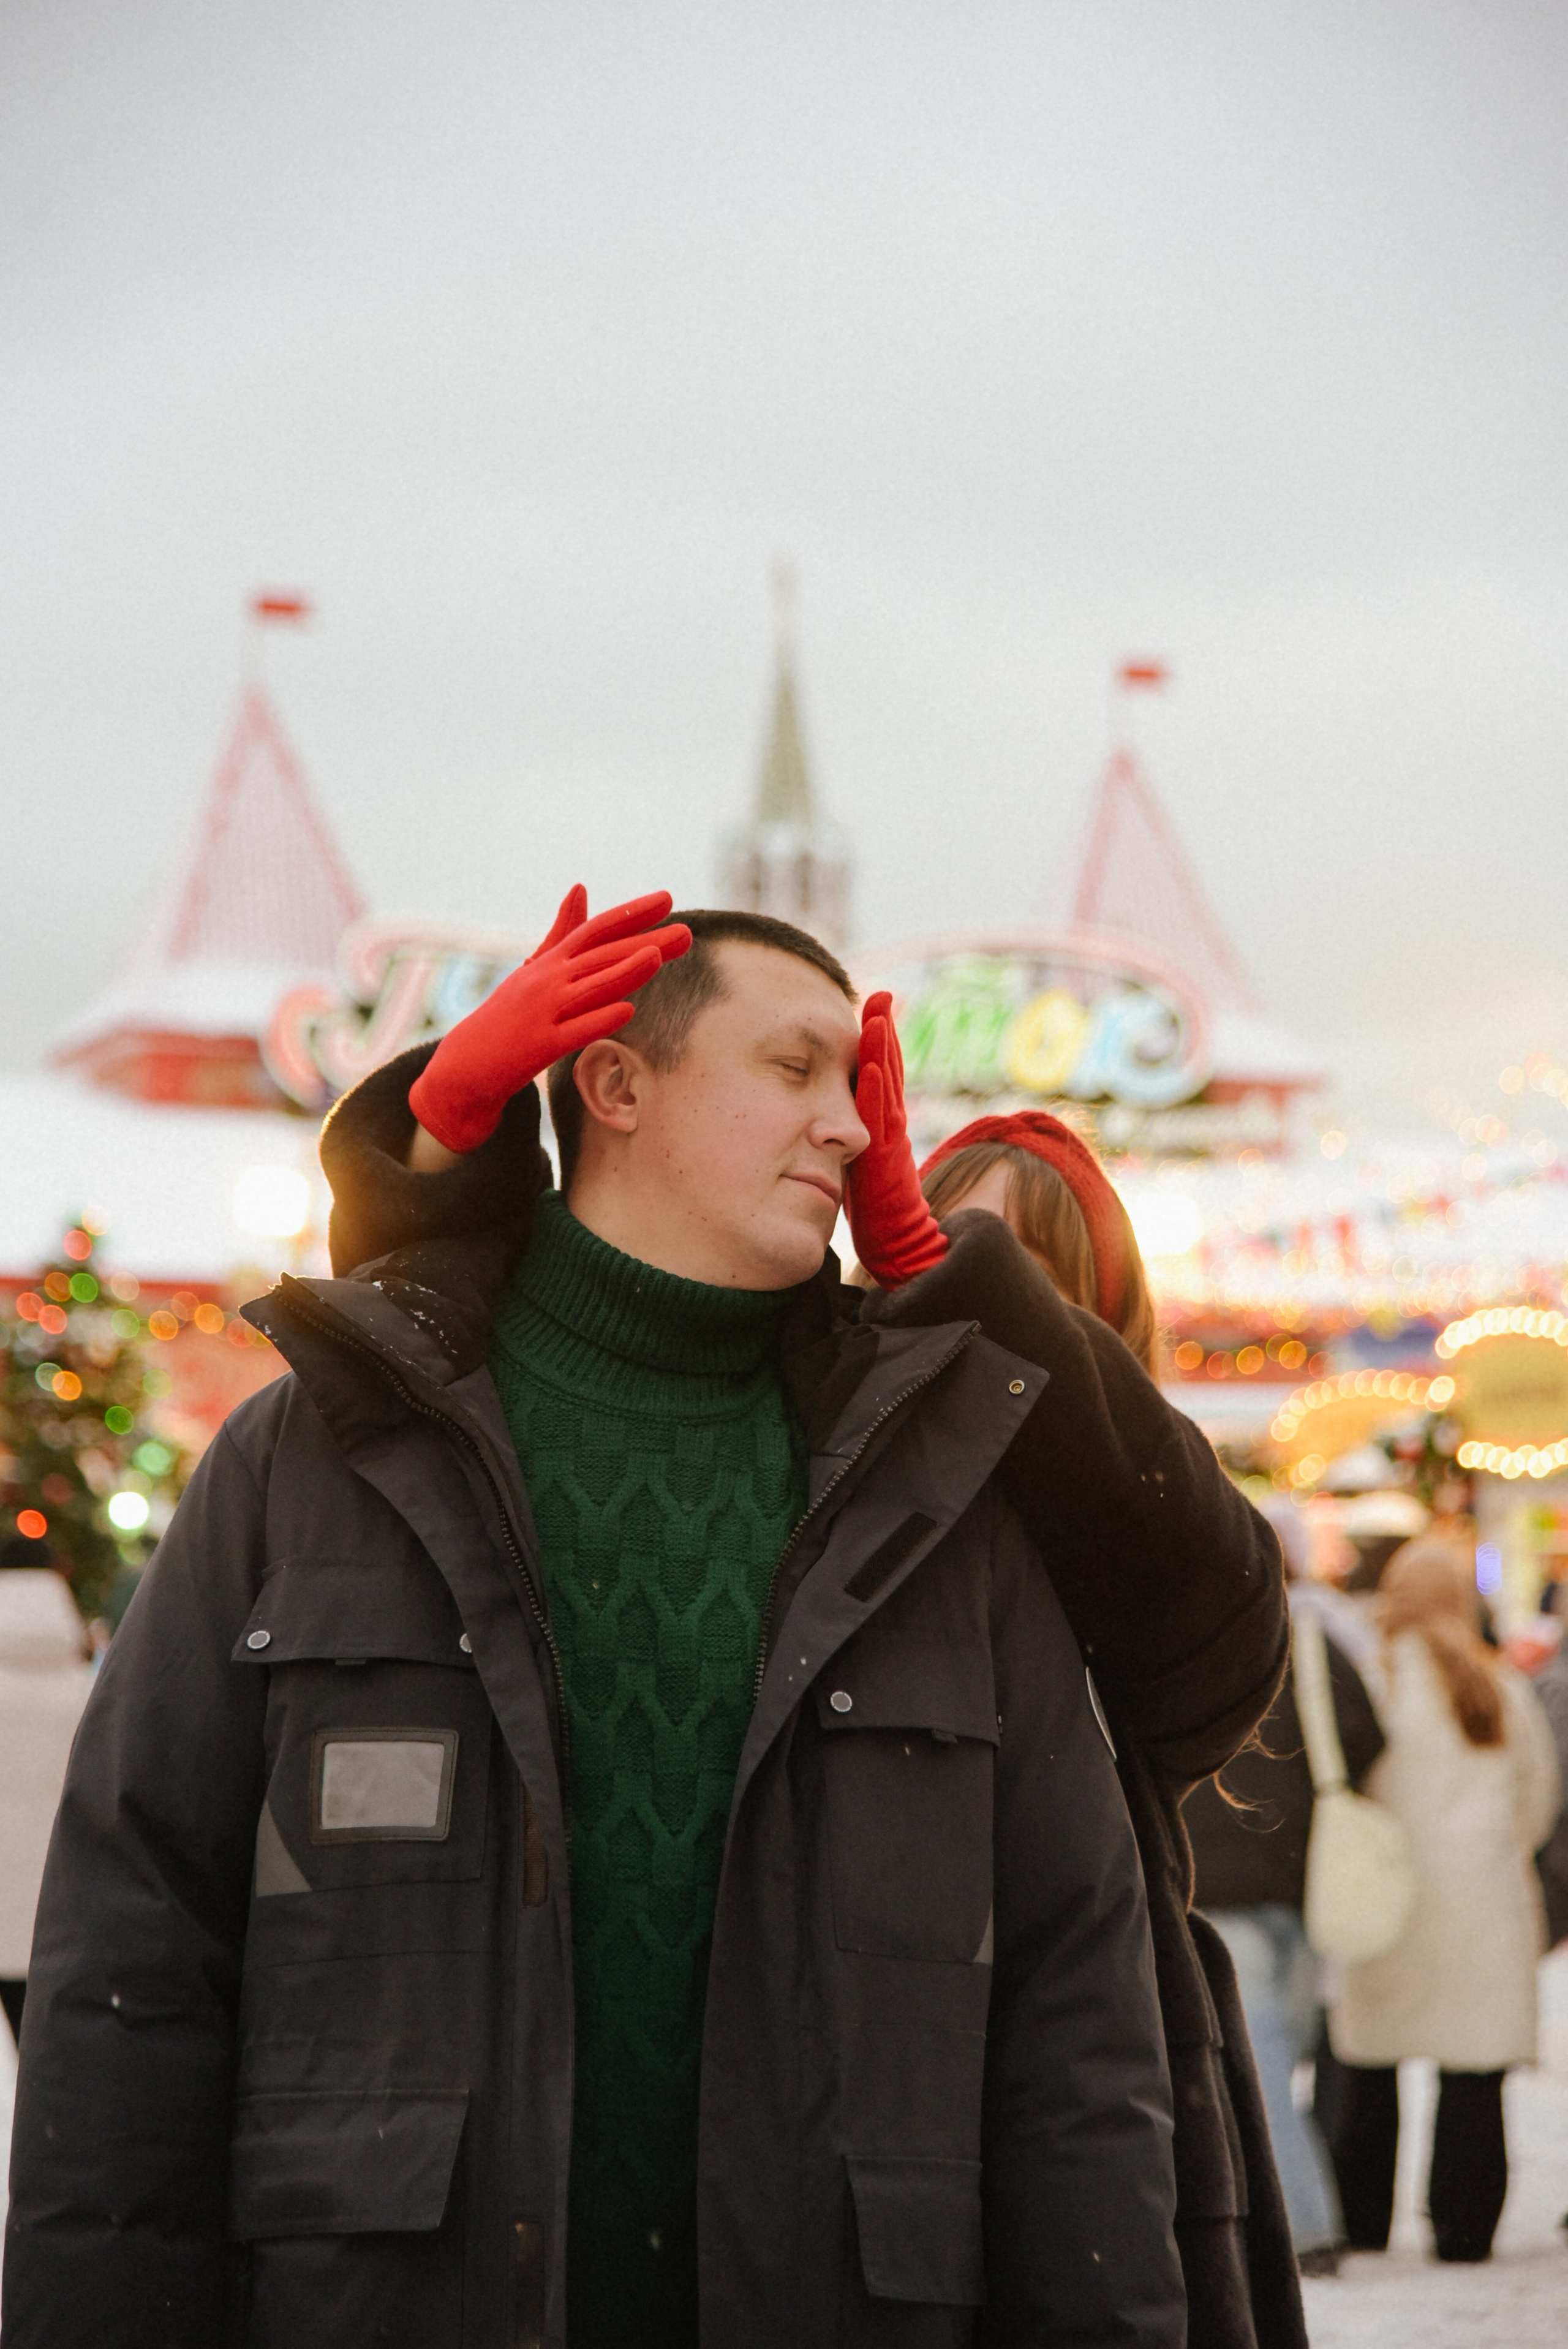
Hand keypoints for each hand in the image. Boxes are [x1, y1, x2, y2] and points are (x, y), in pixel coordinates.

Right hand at [408, 886, 691, 1152]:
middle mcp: (546, 981)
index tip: (667, 899)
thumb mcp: (535, 969)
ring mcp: (541, 1013)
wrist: (466, 1066)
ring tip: (658, 956)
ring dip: (624, 972)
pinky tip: (626, 1011)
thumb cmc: (509, 1016)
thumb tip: (580, 888)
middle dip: (644, 942)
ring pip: (589, 989)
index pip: (595, 931)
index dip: (631, 914)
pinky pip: (573, 1034)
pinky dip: (597, 1021)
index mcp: (550, 962)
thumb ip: (562, 932)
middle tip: (686, 932)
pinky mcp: (537, 1048)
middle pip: (601, 957)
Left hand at [846, 993, 947, 1286]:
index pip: (877, 1074)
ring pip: (887, 1092)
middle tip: (879, 996)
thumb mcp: (856, 1162)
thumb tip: (826, 1115)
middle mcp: (889, 1129)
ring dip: (882, 1055)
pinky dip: (877, 1097)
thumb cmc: (877, 1211)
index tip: (872, 1003)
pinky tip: (870, 1072)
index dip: (875, 1040)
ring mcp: (891, 1147)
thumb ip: (847, 1136)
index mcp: (879, 1125)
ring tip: (876, 1020)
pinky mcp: (888, 1168)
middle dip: (883, 1034)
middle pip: (887, 1073)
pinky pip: (882, 1127)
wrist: (899, 1251)